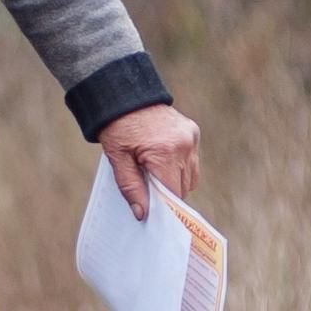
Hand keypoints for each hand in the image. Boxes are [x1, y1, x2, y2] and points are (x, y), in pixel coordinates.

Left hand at [99, 102, 202, 219]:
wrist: (125, 96)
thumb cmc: (117, 128)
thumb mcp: (118, 159)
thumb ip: (131, 187)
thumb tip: (142, 214)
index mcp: (164, 152)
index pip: (173, 192)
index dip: (165, 206)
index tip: (156, 214)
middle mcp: (184, 145)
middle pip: (184, 186)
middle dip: (168, 193)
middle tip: (149, 191)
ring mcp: (191, 137)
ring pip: (191, 176)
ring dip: (176, 180)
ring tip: (155, 173)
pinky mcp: (193, 132)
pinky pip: (192, 160)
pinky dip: (180, 166)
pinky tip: (163, 160)